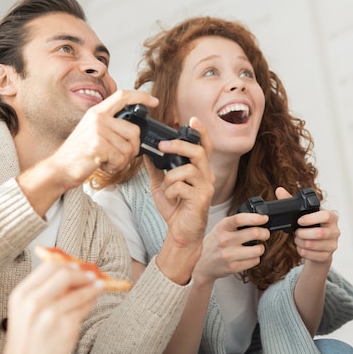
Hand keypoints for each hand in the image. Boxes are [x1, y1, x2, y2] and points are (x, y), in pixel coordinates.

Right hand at [0, 262, 102, 353]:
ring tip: (99, 285)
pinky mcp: (66, 326)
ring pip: (80, 290)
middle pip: (65, 274)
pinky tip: (93, 298)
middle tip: (90, 275)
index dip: (67, 264)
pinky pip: (85, 306)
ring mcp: (51, 314)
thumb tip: (70, 273)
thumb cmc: (26, 341)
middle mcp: (34, 302)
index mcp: (21, 294)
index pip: (49, 267)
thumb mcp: (25, 310)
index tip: (76, 266)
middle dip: (82, 273)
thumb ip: (43, 291)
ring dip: (93, 285)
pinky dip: (92, 300)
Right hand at [49, 89, 158, 189]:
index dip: (141, 97)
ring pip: (129, 148)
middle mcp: (98, 118)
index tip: (154, 101)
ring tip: (106, 160)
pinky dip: (115, 166)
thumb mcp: (93, 132)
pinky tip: (103, 165)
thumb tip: (134, 130)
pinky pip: (121, 158)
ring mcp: (98, 131)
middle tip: (119, 155)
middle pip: (134, 131)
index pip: (123, 96)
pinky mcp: (98, 146)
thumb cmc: (78, 154)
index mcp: (97, 112)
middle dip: (132, 148)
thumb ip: (111, 126)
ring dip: (121, 160)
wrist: (59, 169)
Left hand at [147, 118, 215, 283]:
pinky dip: (171, 191)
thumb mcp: (161, 184)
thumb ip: (156, 168)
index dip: (200, 132)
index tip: (192, 120)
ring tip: (167, 186)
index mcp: (199, 170)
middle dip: (179, 146)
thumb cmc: (175, 208)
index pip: (204, 146)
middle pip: (199, 152)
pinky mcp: (200, 200)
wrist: (180, 233)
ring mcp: (205, 188)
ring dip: (171, 176)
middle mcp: (206, 176)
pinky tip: (170, 198)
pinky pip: (183, 187)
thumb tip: (146, 152)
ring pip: (189, 169)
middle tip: (163, 145)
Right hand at [192, 212, 270, 284]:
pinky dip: (255, 258)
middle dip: (265, 233)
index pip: (240, 219)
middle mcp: (225, 240)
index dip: (256, 218)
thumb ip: (235, 224)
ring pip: (258, 249)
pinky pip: (255, 261)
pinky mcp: (233, 267)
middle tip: (265, 234)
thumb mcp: (220, 229)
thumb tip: (258, 219)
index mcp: (222, 227)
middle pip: (254, 233)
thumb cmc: (213, 244)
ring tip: (257, 247)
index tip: (264, 218)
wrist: (200, 265)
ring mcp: (229, 255)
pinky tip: (249, 256)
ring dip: (261, 247)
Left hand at [275, 187, 337, 267]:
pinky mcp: (328, 256)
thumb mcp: (304, 214)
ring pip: (313, 245)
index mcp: (332, 217)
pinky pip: (312, 255)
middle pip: (319, 233)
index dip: (311, 218)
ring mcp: (333, 244)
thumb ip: (291, 202)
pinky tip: (301, 247)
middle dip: (302, 233)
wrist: (319, 246)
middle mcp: (335, 230)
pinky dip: (302, 251)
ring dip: (300, 243)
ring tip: (298, 239)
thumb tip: (279, 190)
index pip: (326, 215)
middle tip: (296, 233)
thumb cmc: (311, 226)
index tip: (299, 221)